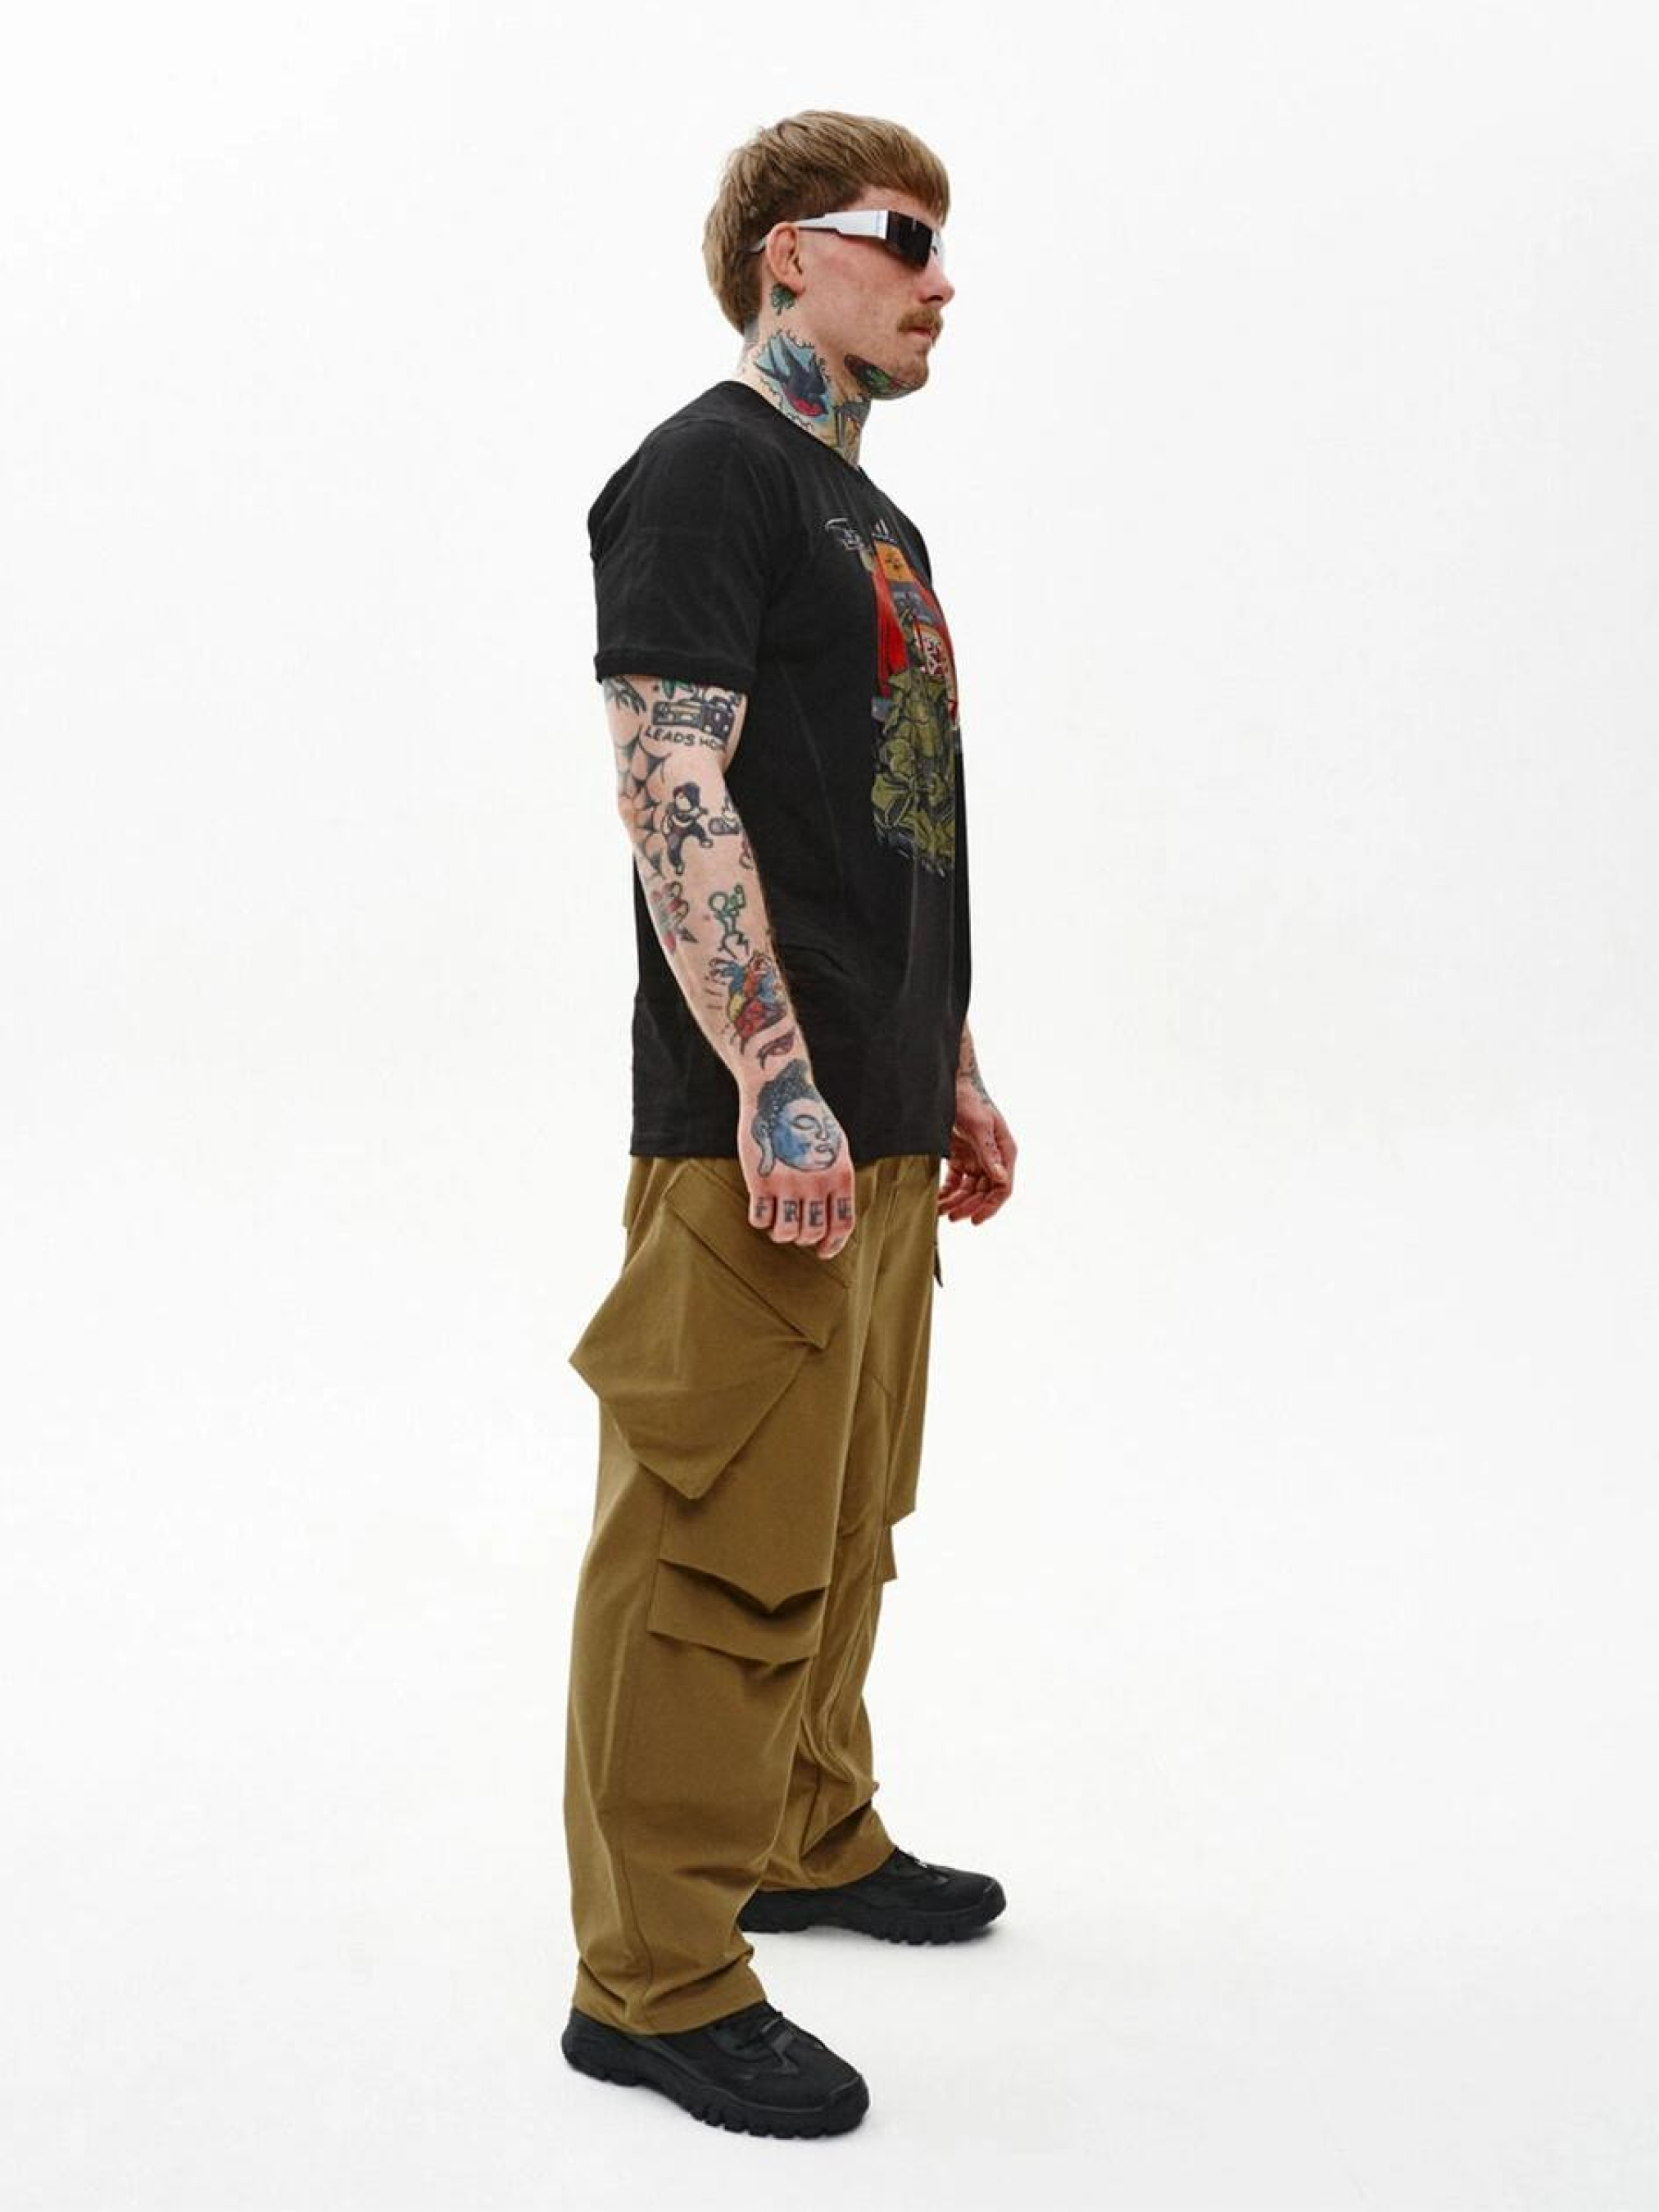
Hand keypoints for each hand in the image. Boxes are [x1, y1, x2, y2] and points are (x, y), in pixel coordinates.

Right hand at [736, 1066, 855, 1260]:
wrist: (779, 1092)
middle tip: (796, 1230)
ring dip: (781, 1234)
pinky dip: (760, 1220)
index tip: (822, 1251)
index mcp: (840, 1176)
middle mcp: (817, 1183)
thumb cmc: (807, 1119)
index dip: (832, 1245)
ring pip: (786, 1233)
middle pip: (813, 1233)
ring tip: (778, 1223)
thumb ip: (837, 1180)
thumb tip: (835, 1217)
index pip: (842, 1225)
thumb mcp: (835, 1147)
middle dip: (804, 1239)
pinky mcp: (761, 1180)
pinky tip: (761, 1208)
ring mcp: (788, 1183)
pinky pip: (760, 1219)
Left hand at [939, 1088, 1015, 1225]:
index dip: (991, 1206)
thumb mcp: (979, 1126)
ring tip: (941, 1211)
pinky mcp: (959, 1157)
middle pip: (985, 1192)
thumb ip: (989, 1153)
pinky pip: (956, 1181)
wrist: (950, 1083)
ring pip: (969, 1190)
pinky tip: (938, 1200)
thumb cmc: (969, 1099)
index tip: (975, 1219)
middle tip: (952, 1216)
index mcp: (1004, 1152)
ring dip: (957, 1202)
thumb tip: (1000, 1179)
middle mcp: (993, 1158)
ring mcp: (976, 1158)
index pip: (1003, 1187)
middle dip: (969, 1206)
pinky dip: (948, 1192)